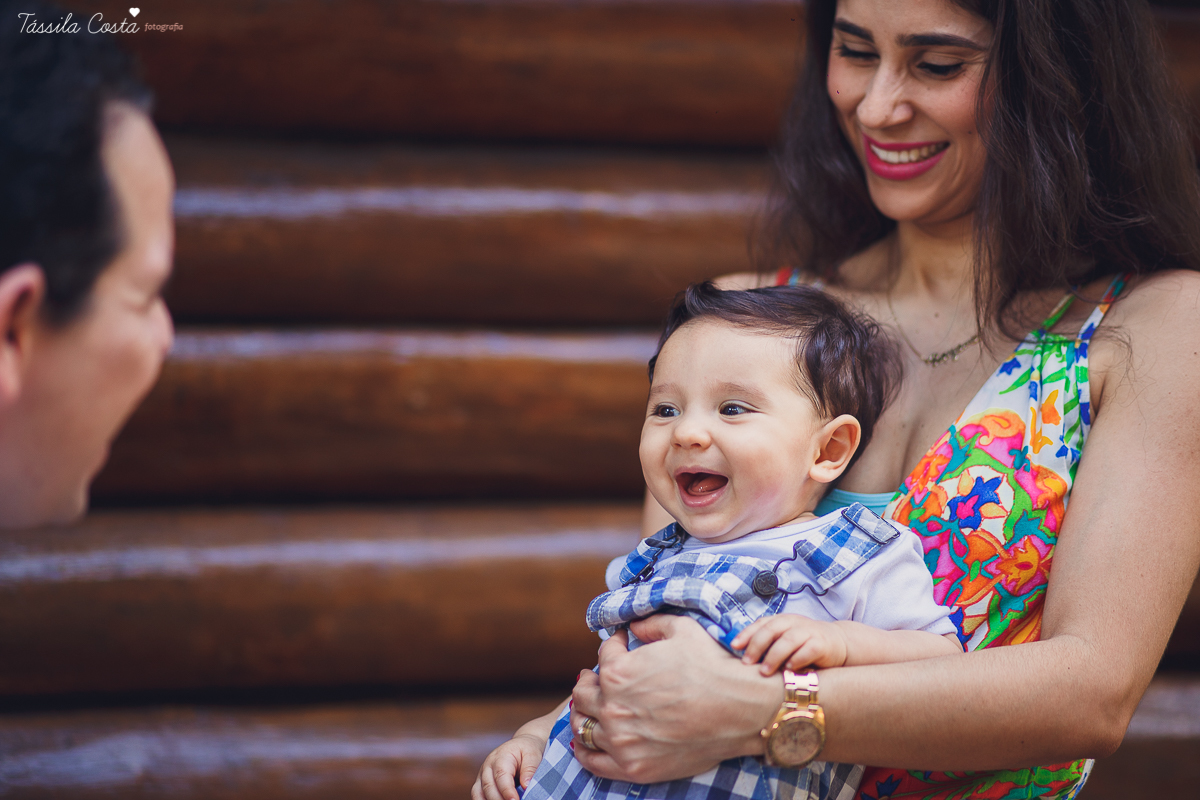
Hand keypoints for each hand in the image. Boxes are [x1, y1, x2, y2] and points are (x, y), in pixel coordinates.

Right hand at [472, 732, 546, 799]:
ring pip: (479, 793)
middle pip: (489, 787)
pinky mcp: (481, 782)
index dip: (507, 791)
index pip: (501, 776)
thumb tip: (525, 786)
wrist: (520, 744)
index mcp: (501, 756)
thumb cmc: (527, 749)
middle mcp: (488, 765)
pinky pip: (477, 795)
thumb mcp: (533, 754)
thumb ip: (530, 769)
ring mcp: (482, 774)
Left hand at [569, 615, 782, 783]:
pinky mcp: (633, 767)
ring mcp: (620, 740)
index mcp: (618, 671)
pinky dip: (584, 750)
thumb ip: (651, 624)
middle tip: (597, 679)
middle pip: (582, 693)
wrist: (742, 710)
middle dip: (590, 681)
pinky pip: (592, 761)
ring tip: (590, 709)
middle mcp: (612, 707)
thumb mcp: (682, 629)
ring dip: (584, 713)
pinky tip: (587, 741)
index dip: (614, 646)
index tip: (622, 646)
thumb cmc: (713, 667)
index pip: (603, 655)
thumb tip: (634, 626)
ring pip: (582, 726)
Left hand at [731, 614, 848, 674]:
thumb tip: (741, 656)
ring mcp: (809, 632)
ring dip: (774, 656)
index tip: (734, 646)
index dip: (747, 633)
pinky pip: (808, 650)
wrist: (837, 643)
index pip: (761, 624)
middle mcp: (794, 623)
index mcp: (782, 621)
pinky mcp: (822, 644)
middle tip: (747, 662)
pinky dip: (797, 659)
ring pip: (788, 640)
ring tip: (765, 671)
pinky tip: (789, 668)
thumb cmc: (804, 644)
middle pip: (772, 630)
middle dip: (757, 646)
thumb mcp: (785, 639)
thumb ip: (768, 644)